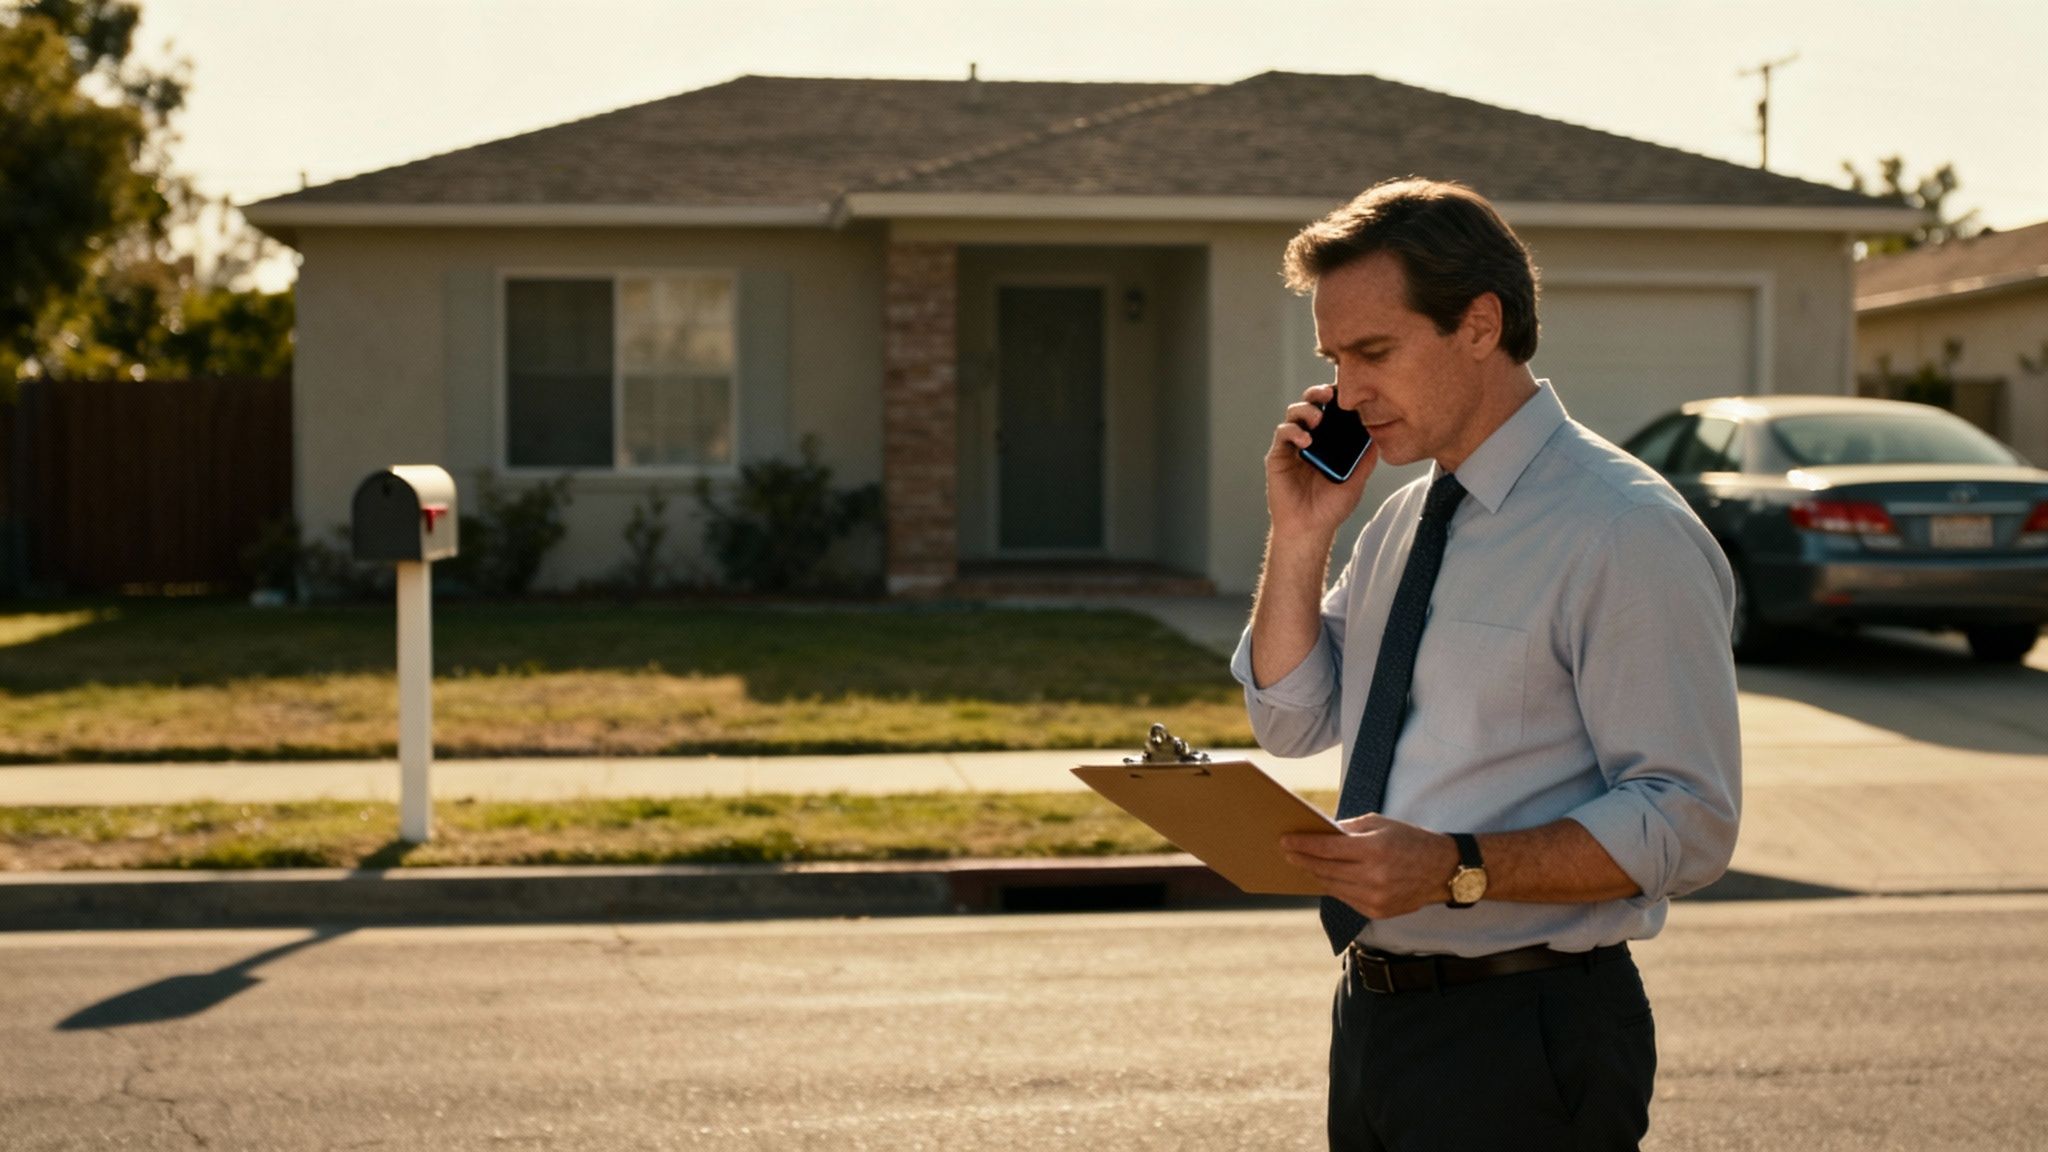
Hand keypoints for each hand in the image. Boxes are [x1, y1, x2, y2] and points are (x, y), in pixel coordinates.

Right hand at [1266, 384, 1374, 540]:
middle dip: (1317, 393)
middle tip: (1327, 393)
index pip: (1331, 411)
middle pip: (1310, 404)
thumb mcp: (1356, 481)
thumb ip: (1366, 460)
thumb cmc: (1331, 507)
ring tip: (1317, 418)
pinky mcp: (1279, 455)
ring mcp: (1293, 446)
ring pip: (1293, 413)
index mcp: (1328, 441)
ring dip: (1305, 409)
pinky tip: (1306, 441)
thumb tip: (1378, 437)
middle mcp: (1310, 438)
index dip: (1336, 397)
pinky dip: (1293, 431)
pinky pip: (1283, 433)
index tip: (1346, 390)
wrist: (1310, 527)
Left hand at [1281, 815, 1458, 919]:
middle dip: (1303, 860)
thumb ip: (1348, 828)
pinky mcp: (1378, 911)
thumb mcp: (1380, 824)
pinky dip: (1333, 887)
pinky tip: (1323, 878)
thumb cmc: (1409, 839)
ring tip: (1301, 864)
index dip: (1303, 844)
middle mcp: (1374, 876)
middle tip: (1286, 852)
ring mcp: (1376, 897)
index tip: (1285, 840)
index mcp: (1374, 850)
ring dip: (1314, 875)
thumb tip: (1318, 832)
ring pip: (1332, 886)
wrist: (1443, 869)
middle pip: (1325, 869)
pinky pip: (1346, 898)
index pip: (1327, 848)